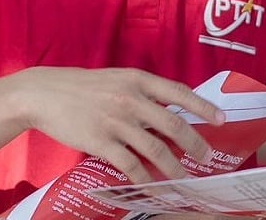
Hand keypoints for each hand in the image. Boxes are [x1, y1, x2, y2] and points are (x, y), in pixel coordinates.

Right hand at [16, 67, 224, 183]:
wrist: (45, 94)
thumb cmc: (84, 87)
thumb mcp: (117, 79)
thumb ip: (142, 92)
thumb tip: (169, 111)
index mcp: (138, 79)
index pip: (179, 93)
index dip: (203, 107)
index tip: (221, 119)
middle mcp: (131, 98)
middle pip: (174, 124)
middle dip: (195, 143)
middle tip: (205, 156)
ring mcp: (116, 121)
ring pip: (155, 148)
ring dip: (174, 166)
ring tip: (184, 177)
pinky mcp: (100, 141)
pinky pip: (130, 164)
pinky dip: (145, 178)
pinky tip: (153, 186)